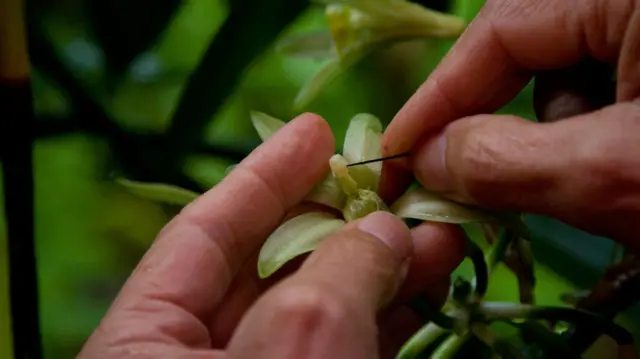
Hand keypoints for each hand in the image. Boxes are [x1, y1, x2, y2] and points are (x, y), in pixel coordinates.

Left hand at [77, 114, 464, 358]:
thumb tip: (382, 226)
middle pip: (269, 269)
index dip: (260, 176)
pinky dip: (387, 317)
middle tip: (394, 184)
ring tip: (437, 230)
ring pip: (318, 312)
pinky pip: (344, 349)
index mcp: (143, 344)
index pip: (200, 234)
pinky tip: (428, 282)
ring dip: (380, 270)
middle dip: (338, 224)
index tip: (312, 132)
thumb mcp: (296, 342)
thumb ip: (336, 272)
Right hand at [382, 0, 639, 250]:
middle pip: (530, 47)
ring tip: (599, 180)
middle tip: (470, 186)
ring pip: (569, 70)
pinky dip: (596, 131)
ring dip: (562, 131)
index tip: (395, 156)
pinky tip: (623, 164)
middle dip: (505, 123)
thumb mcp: (612, 173)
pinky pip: (606, 82)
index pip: (500, 28)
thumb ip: (507, 161)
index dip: (439, 98)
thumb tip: (425, 158)